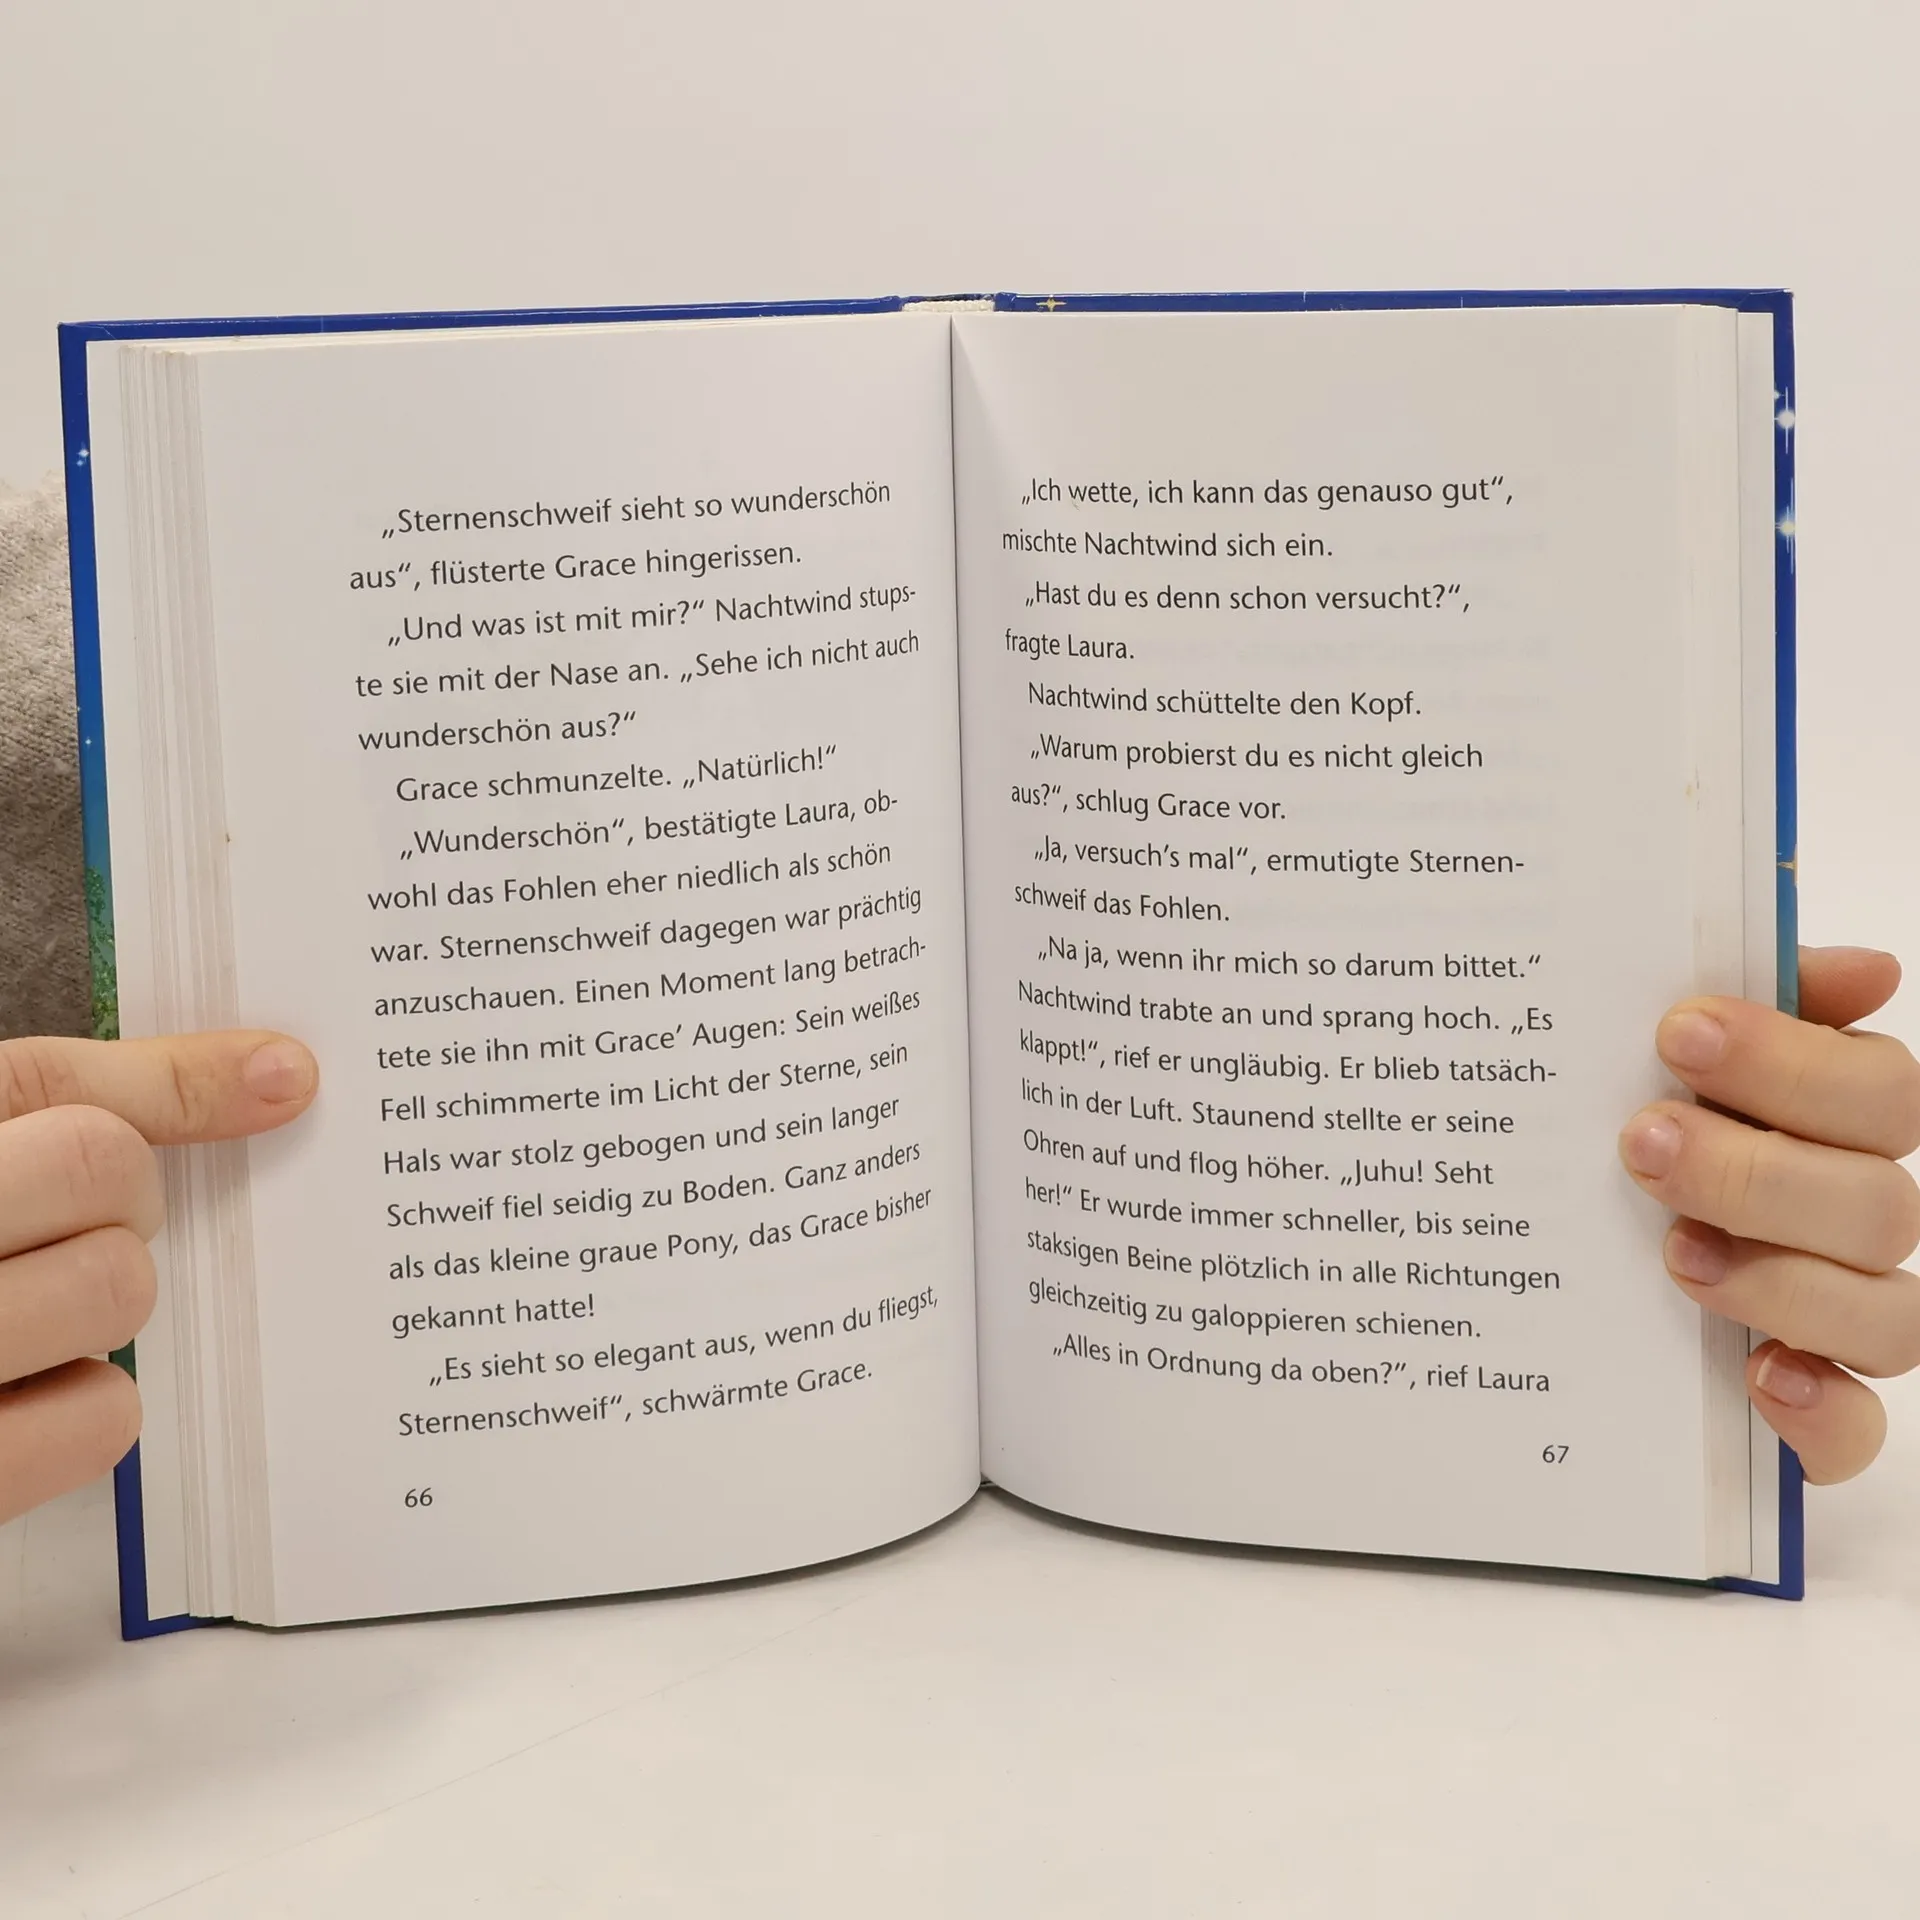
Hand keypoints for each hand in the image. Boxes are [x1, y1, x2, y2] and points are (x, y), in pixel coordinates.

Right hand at [0, 1031, 316, 1524]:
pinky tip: (9, 1395)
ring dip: (95, 1307)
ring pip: (119, 1293)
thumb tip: (284, 1072)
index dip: (140, 1120)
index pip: (72, 1104)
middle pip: (108, 1184)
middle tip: (44, 1232)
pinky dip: (83, 1406)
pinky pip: (107, 1419)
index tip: (194, 1118)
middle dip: (112, 1207)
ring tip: (6, 1313)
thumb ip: (102, 1087)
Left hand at [1619, 947, 1919, 1482]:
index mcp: (1838, 1127)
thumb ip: (1765, 997)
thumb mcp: (1677, 1056)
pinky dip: (1821, 1412)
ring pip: (1885, 1318)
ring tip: (1671, 1251)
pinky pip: (1858, 1431)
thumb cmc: (1642, 1118)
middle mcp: (1855, 1224)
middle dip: (1757, 1172)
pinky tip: (1762, 1375)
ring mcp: (1842, 1322)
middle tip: (1642, 1142)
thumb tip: (1869, 970)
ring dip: (1780, 1281)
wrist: (1560, 1250)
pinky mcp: (1812, 1413)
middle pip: (1877, 1204)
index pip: (1882, 1091)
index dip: (1792, 1061)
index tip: (1678, 1032)